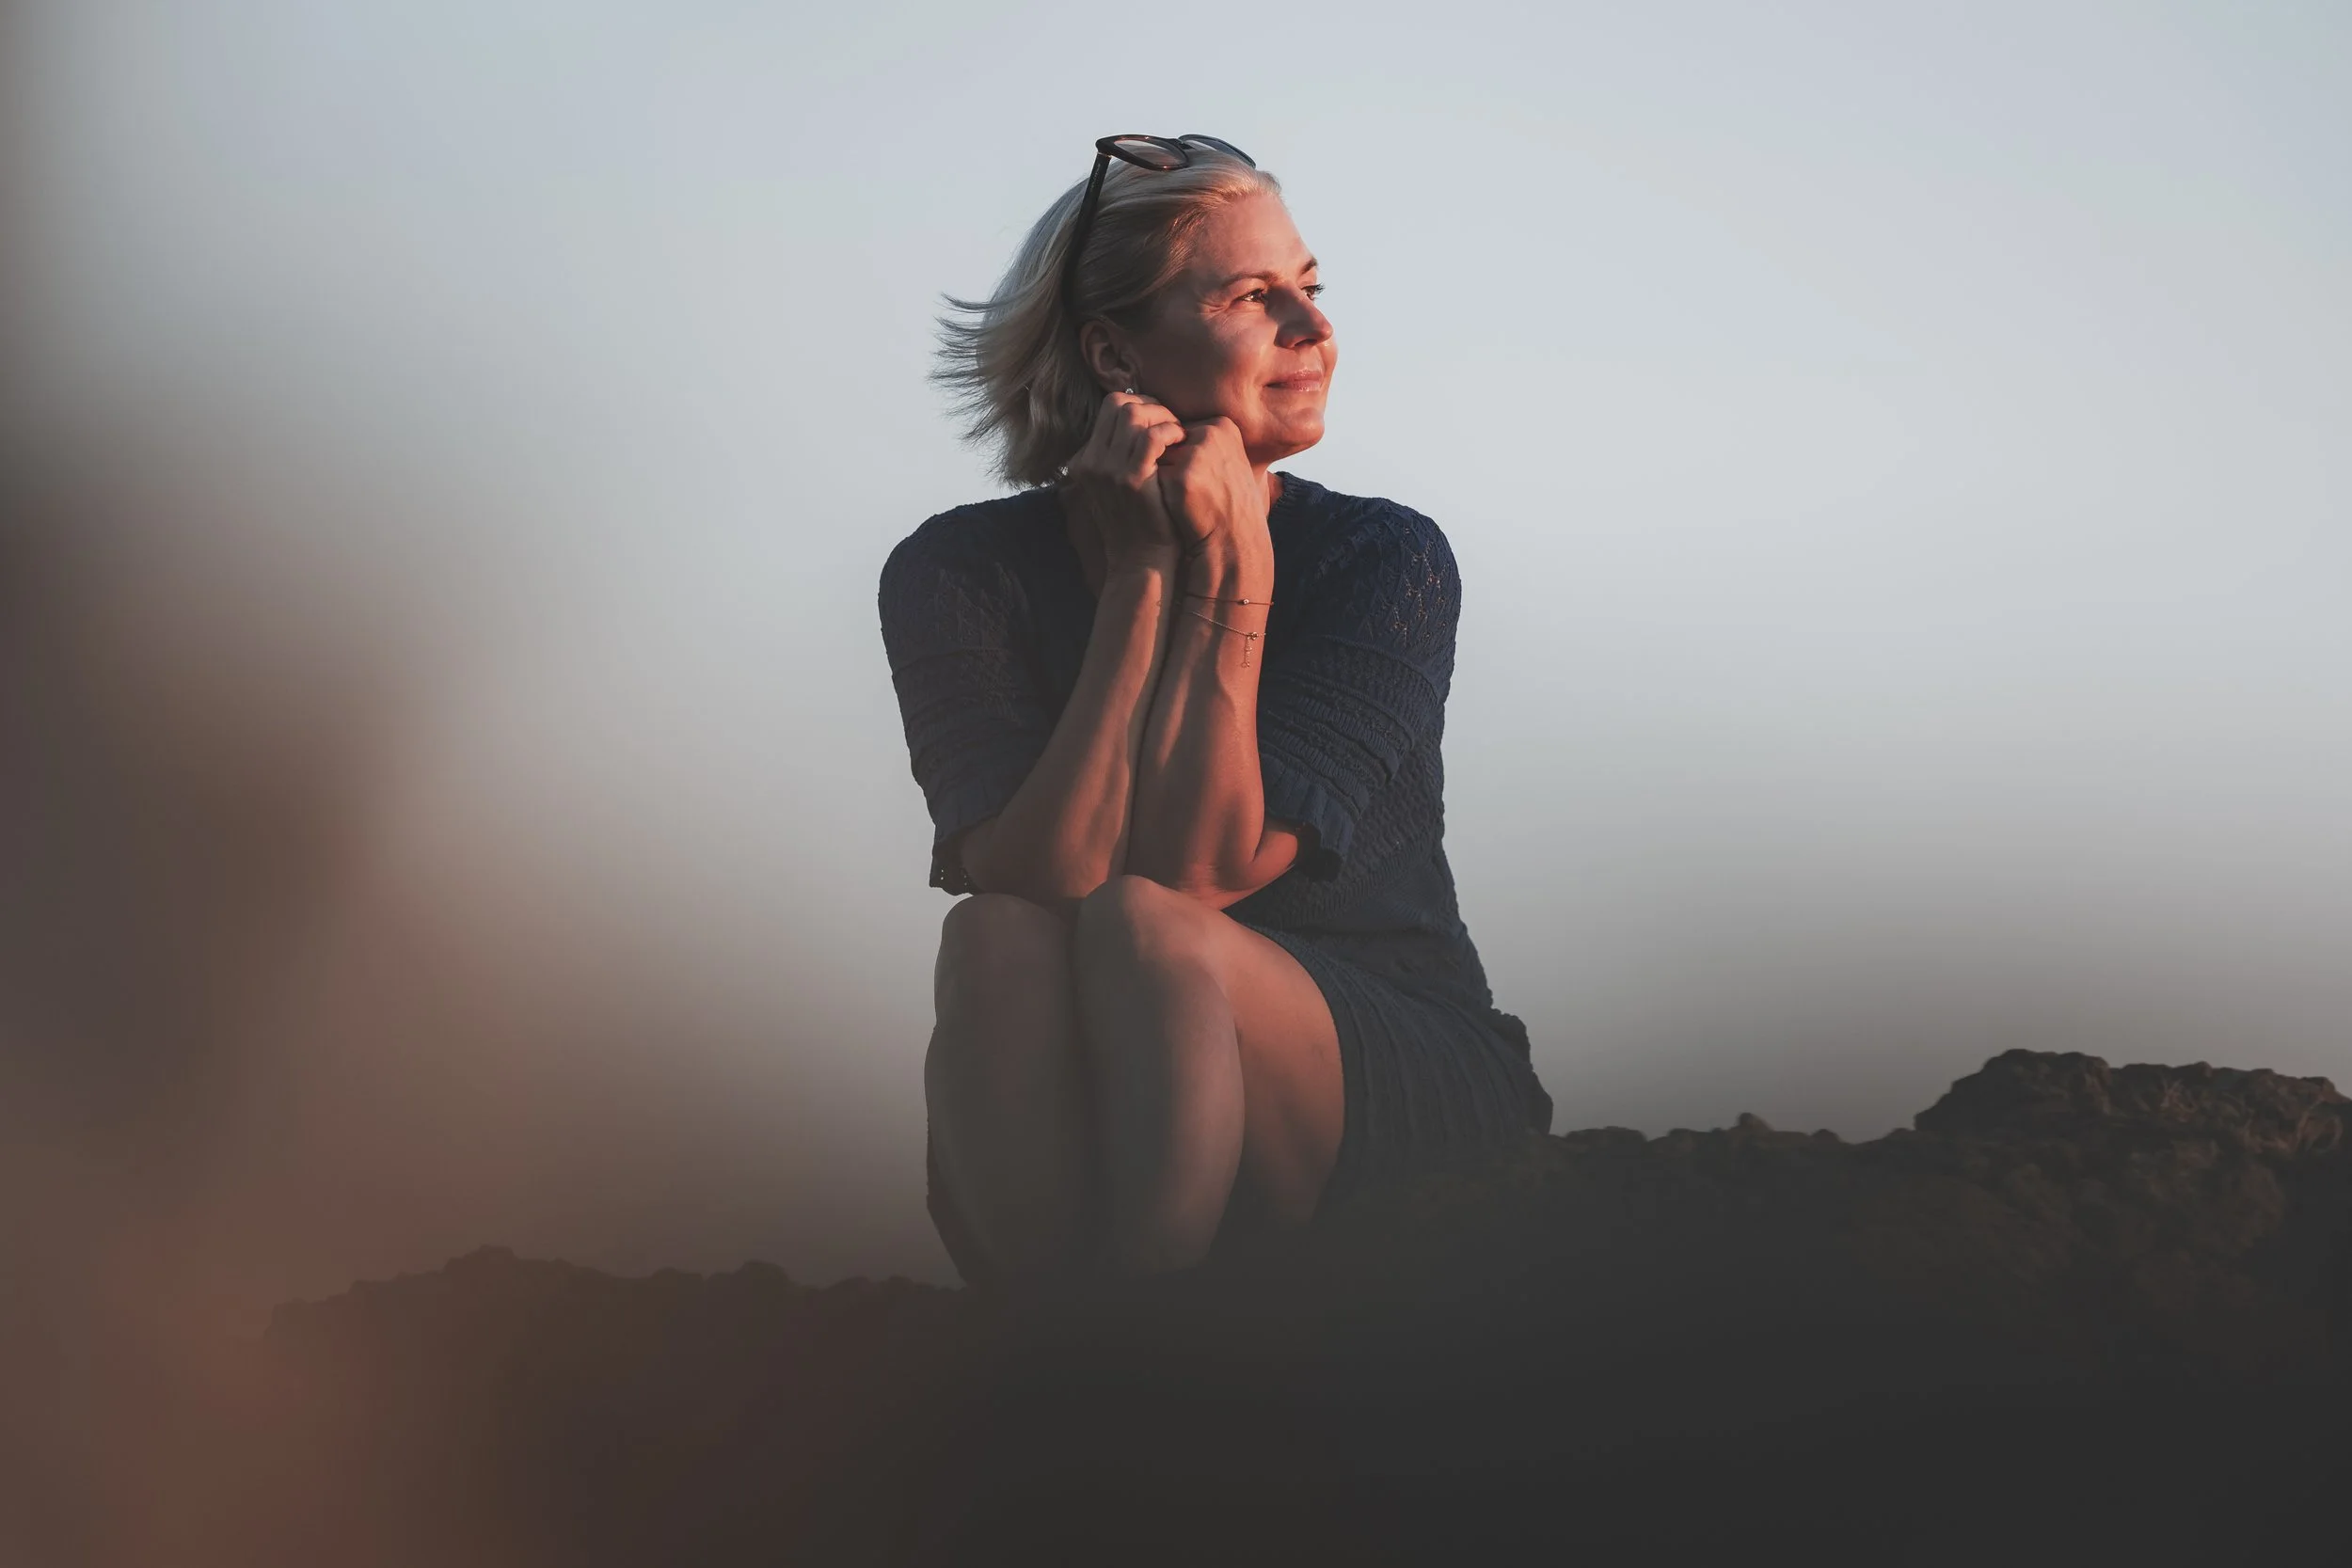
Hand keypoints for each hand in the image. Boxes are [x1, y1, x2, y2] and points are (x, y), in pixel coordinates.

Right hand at [1061, 391, 1184, 569]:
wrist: (1140, 561)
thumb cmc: (1138, 523)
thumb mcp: (1116, 487)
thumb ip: (1118, 457)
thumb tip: (1138, 425)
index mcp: (1085, 461)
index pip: (1109, 408)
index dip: (1139, 405)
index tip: (1160, 419)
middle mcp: (1091, 462)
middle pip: (1118, 404)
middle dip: (1150, 406)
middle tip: (1171, 422)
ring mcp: (1108, 471)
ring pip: (1133, 415)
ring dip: (1162, 417)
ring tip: (1178, 433)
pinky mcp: (1132, 480)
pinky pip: (1151, 437)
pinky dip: (1169, 431)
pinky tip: (1181, 441)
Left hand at [1153, 417, 1268, 564]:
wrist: (1235, 539)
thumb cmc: (1227, 501)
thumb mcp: (1224, 460)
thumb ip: (1200, 441)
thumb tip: (1162, 429)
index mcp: (1222, 426)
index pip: (1181, 430)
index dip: (1181, 456)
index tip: (1198, 476)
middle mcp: (1211, 433)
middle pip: (1167, 440)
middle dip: (1170, 464)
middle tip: (1192, 488)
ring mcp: (1196, 454)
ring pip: (1157, 456)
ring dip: (1162, 476)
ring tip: (1184, 496)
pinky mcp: (1181, 478)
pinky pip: (1152, 475)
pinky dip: (1157, 491)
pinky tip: (1174, 505)